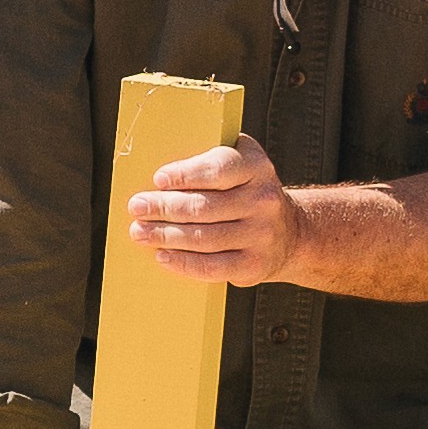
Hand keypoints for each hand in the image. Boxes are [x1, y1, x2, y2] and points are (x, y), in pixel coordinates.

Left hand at [120, 136, 295, 284]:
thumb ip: (209, 161)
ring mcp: (261, 235)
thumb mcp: (241, 165)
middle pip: (204, 206)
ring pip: (204, 238)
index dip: (186, 174)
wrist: (290, 233)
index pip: (220, 169)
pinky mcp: (254, 264)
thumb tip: (157, 177)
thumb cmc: (247, 193)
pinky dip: (183, 263)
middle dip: (164, 207)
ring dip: (165, 236)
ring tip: (140, 232)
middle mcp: (263, 200)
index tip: (158, 179)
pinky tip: (162, 256)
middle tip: (137, 207)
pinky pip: (212, 267)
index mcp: (257, 167)